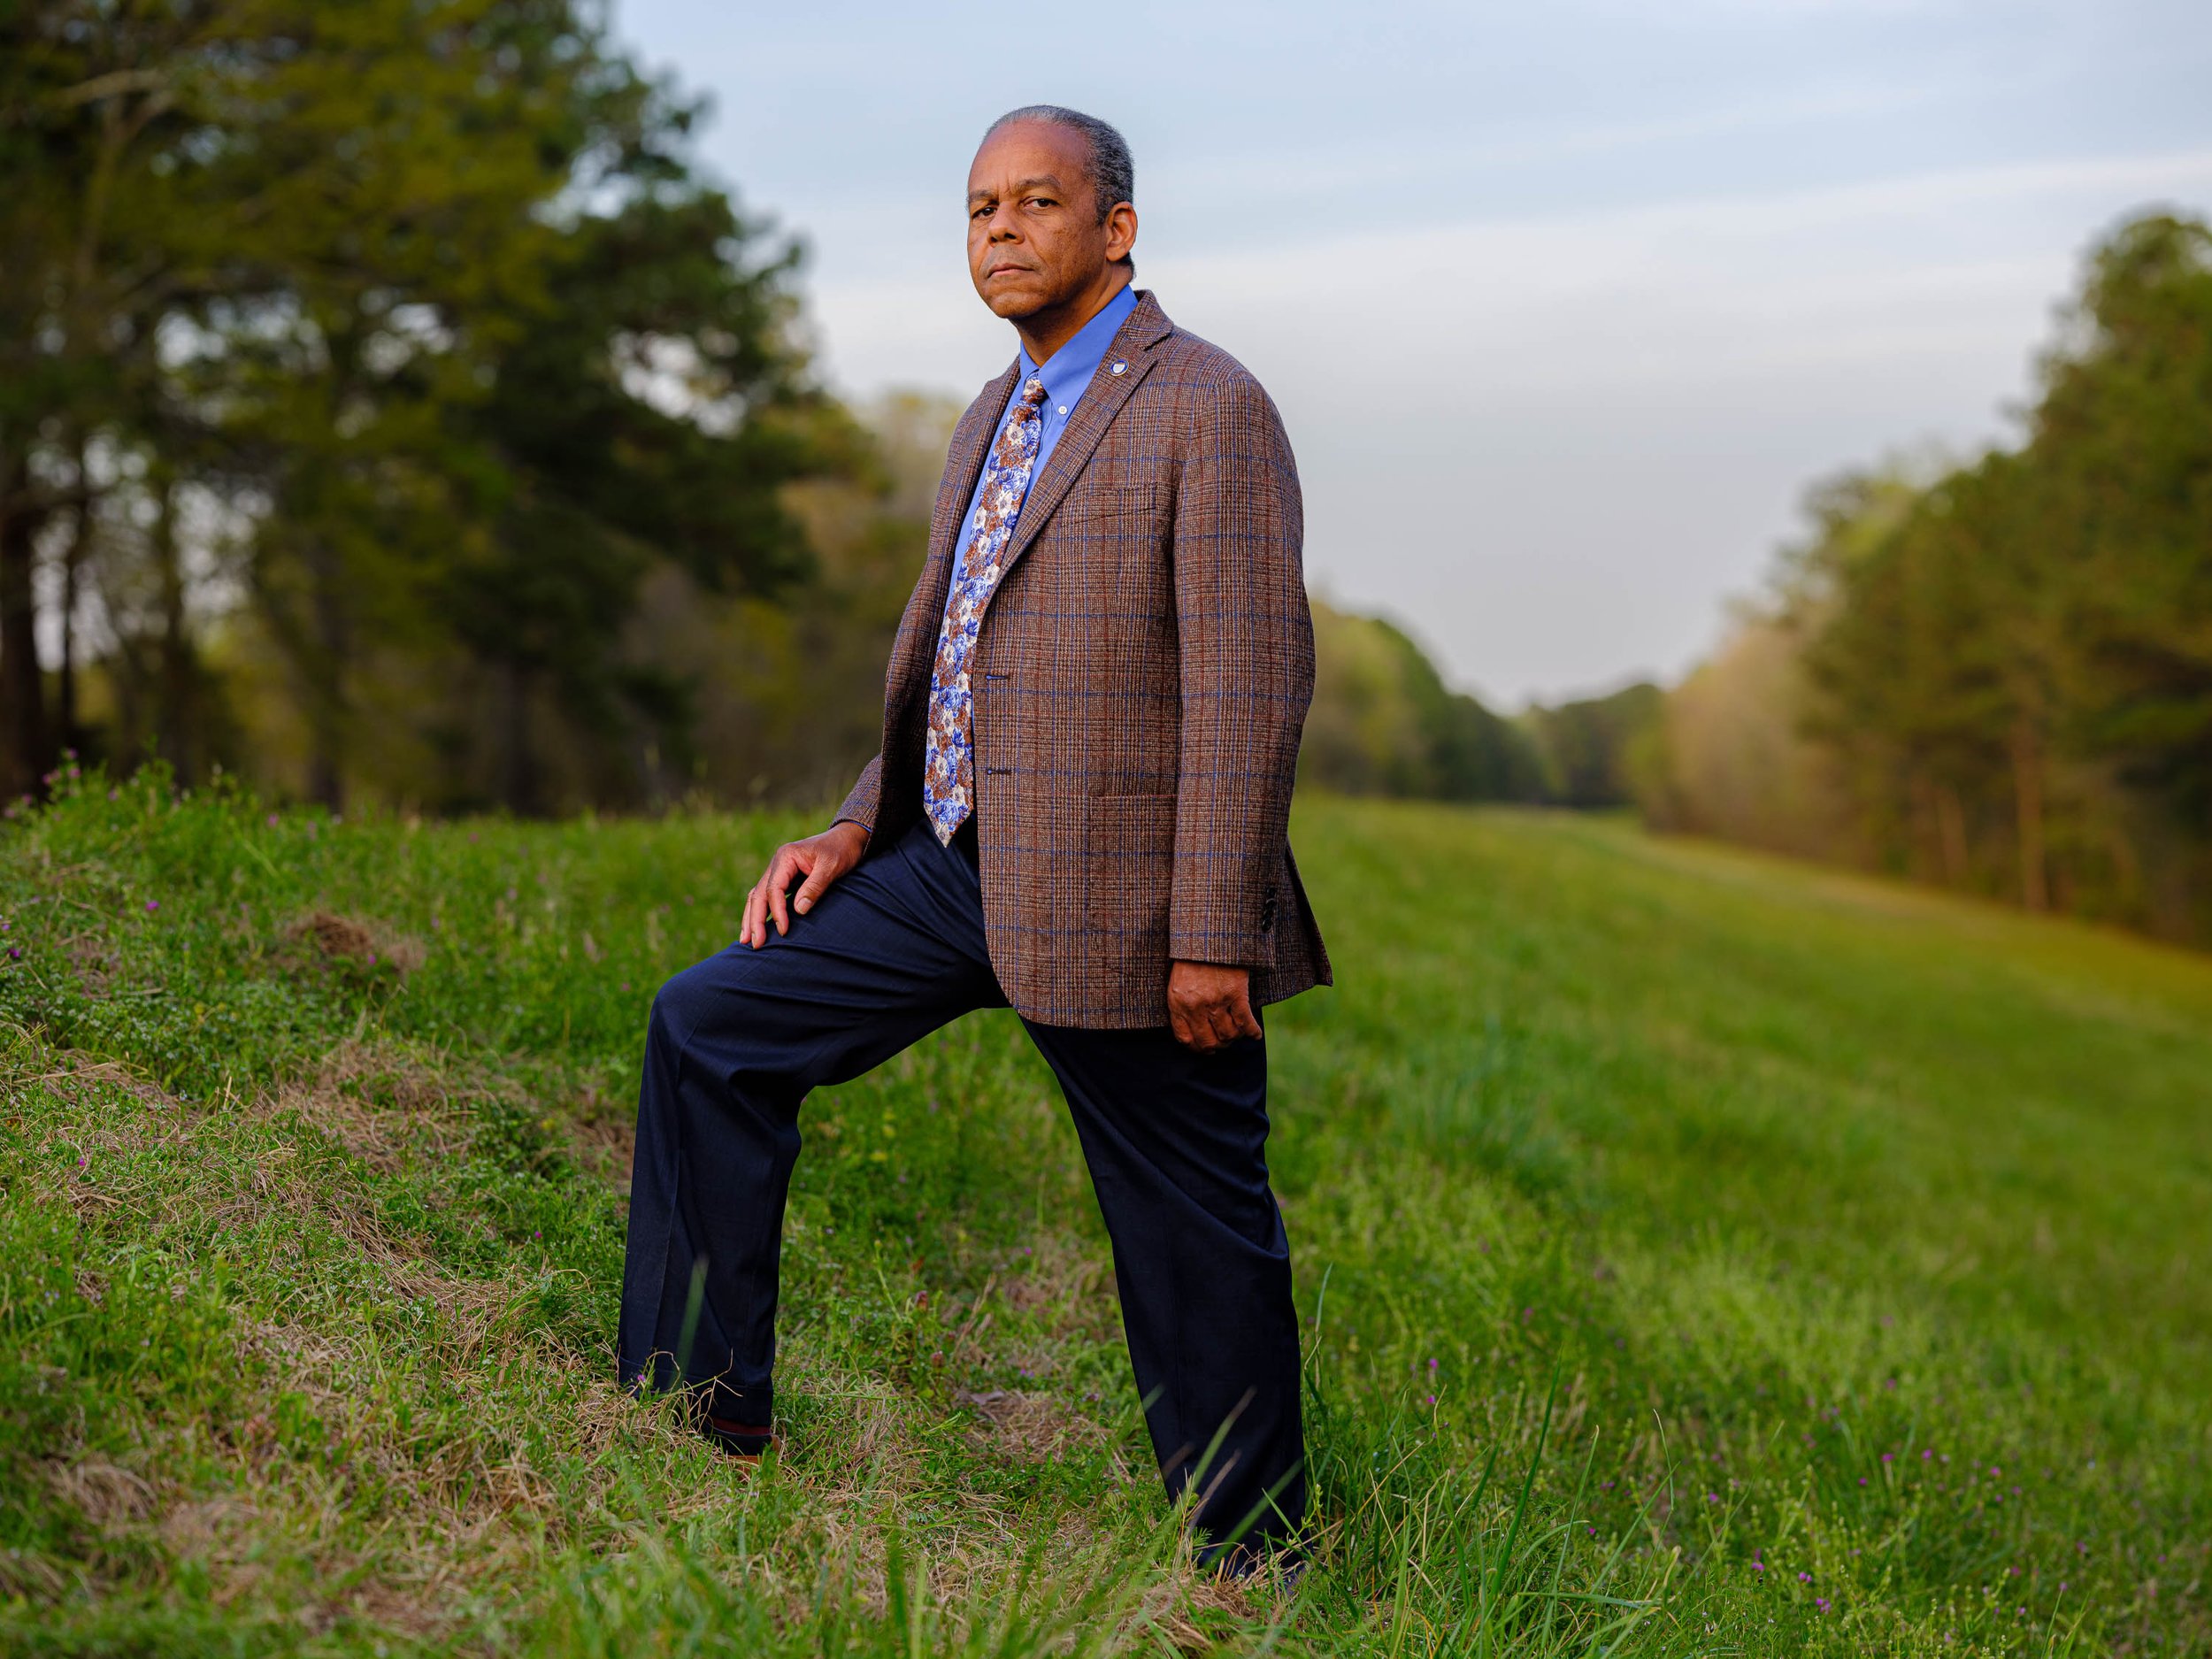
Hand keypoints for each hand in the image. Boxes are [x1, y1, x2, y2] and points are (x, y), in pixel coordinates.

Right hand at [740, 820, 869, 947]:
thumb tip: (798, 911)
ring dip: (751, 918)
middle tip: (754, 944)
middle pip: (759, 894)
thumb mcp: (831, 866)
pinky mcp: (784, 880)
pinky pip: (767, 897)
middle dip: (755, 920)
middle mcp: (777, 864)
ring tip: (745, 941)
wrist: (847, 838)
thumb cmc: (841, 850)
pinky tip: (756, 928)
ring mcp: (778, 871)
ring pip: (758, 896)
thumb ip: (815, 887)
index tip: (783, 930)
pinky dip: (760, 912)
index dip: (777, 911)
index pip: (774, 889)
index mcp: (786, 857)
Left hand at [1167, 960, 1261, 1052]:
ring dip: (1234, 1038)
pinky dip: (1253, 1031)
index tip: (1204, 1048)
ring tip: (1237, 1034)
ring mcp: (1216, 1001)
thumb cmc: (1192, 956)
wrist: (1210, 934)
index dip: (1196, 1047)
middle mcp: (1195, 1006)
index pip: (1185, 1038)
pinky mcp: (1236, 994)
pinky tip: (1255, 1034)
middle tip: (1223, 1043)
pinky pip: (1245, 1022)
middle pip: (1208, 1041)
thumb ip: (1181, 1005)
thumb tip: (1191, 1030)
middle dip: (1217, 1046)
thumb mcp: (1177, 981)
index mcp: (1177, 1003)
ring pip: (1227, 1035)